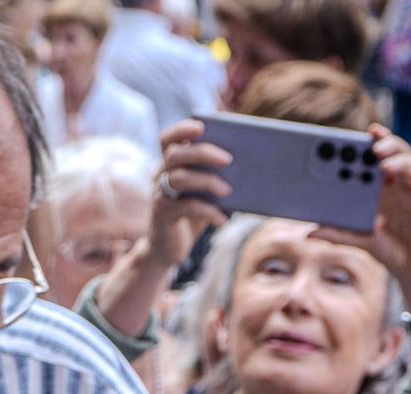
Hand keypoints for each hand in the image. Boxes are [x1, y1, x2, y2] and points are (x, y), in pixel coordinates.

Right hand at [148, 120, 231, 271]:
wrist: (168, 249)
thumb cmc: (191, 215)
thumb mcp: (204, 192)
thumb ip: (216, 175)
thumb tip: (251, 162)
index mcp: (170, 164)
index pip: (168, 138)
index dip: (182, 129)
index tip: (201, 126)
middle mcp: (160, 175)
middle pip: (175, 154)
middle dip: (202, 152)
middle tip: (228, 160)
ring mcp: (160, 194)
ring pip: (178, 178)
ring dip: (206, 181)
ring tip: (228, 191)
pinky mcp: (163, 215)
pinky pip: (184, 207)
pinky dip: (206, 211)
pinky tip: (221, 220)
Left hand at [313, 126, 410, 301]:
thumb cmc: (391, 250)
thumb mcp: (361, 240)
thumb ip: (338, 234)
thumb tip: (310, 232)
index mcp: (384, 188)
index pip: (379, 159)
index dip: (373, 143)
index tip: (362, 133)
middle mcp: (402, 185)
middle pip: (397, 155)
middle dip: (387, 145)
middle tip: (374, 145)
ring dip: (401, 160)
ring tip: (386, 162)